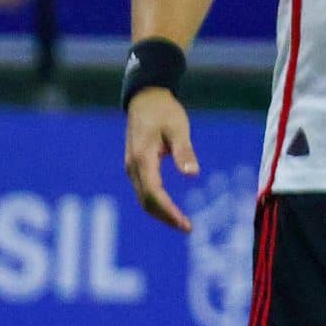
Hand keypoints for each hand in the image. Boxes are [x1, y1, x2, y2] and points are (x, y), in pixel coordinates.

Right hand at [124, 88, 198, 231]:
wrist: (145, 98)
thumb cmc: (163, 111)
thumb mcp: (178, 128)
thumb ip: (184, 151)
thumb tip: (193, 175)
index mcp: (143, 158)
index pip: (153, 193)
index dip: (168, 211)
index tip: (184, 223)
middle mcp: (133, 167)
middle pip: (146, 202)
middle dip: (166, 217)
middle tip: (187, 227)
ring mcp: (132, 168)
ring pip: (143, 199)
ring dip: (161, 213)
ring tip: (181, 222)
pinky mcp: (135, 167)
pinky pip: (144, 192)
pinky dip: (157, 204)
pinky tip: (171, 208)